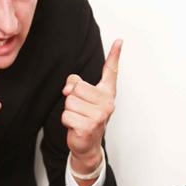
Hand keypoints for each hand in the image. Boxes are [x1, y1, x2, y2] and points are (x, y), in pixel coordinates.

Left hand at [61, 39, 121, 178]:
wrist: (88, 144)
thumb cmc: (86, 119)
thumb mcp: (83, 99)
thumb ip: (75, 85)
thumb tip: (69, 87)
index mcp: (106, 93)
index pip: (111, 72)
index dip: (115, 55)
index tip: (119, 41)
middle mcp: (107, 103)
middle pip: (77, 88)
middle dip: (72, 98)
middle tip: (80, 109)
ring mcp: (99, 115)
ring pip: (70, 102)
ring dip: (69, 111)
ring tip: (78, 118)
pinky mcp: (89, 127)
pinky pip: (66, 115)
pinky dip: (67, 122)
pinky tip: (76, 126)